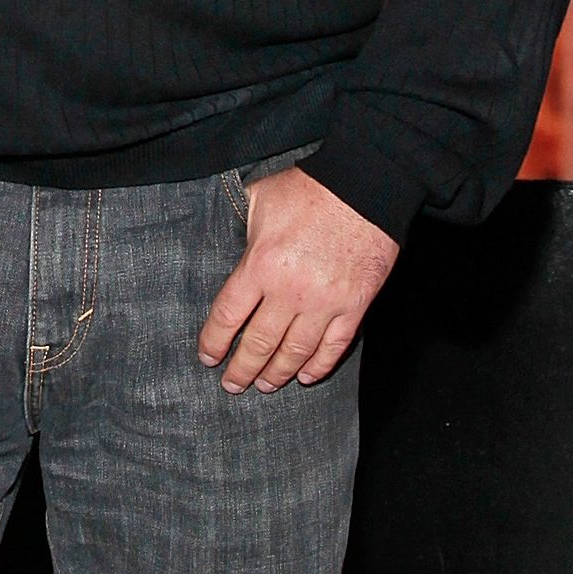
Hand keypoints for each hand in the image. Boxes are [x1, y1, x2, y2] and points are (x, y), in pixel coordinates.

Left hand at [198, 166, 397, 393]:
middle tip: (232, 384)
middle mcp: (289, 292)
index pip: (228, 317)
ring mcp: (324, 303)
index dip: (214, 342)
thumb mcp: (260, 198)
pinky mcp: (353, 306)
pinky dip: (319, 366)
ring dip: (277, 374)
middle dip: (241, 369)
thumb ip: (240, 224)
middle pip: (258, 344)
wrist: (364, 187)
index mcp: (260, 266)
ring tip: (265, 385)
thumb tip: (227, 234)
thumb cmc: (310, 189)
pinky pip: (334, 347)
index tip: (208, 357)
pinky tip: (306, 376)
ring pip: (295, 353)